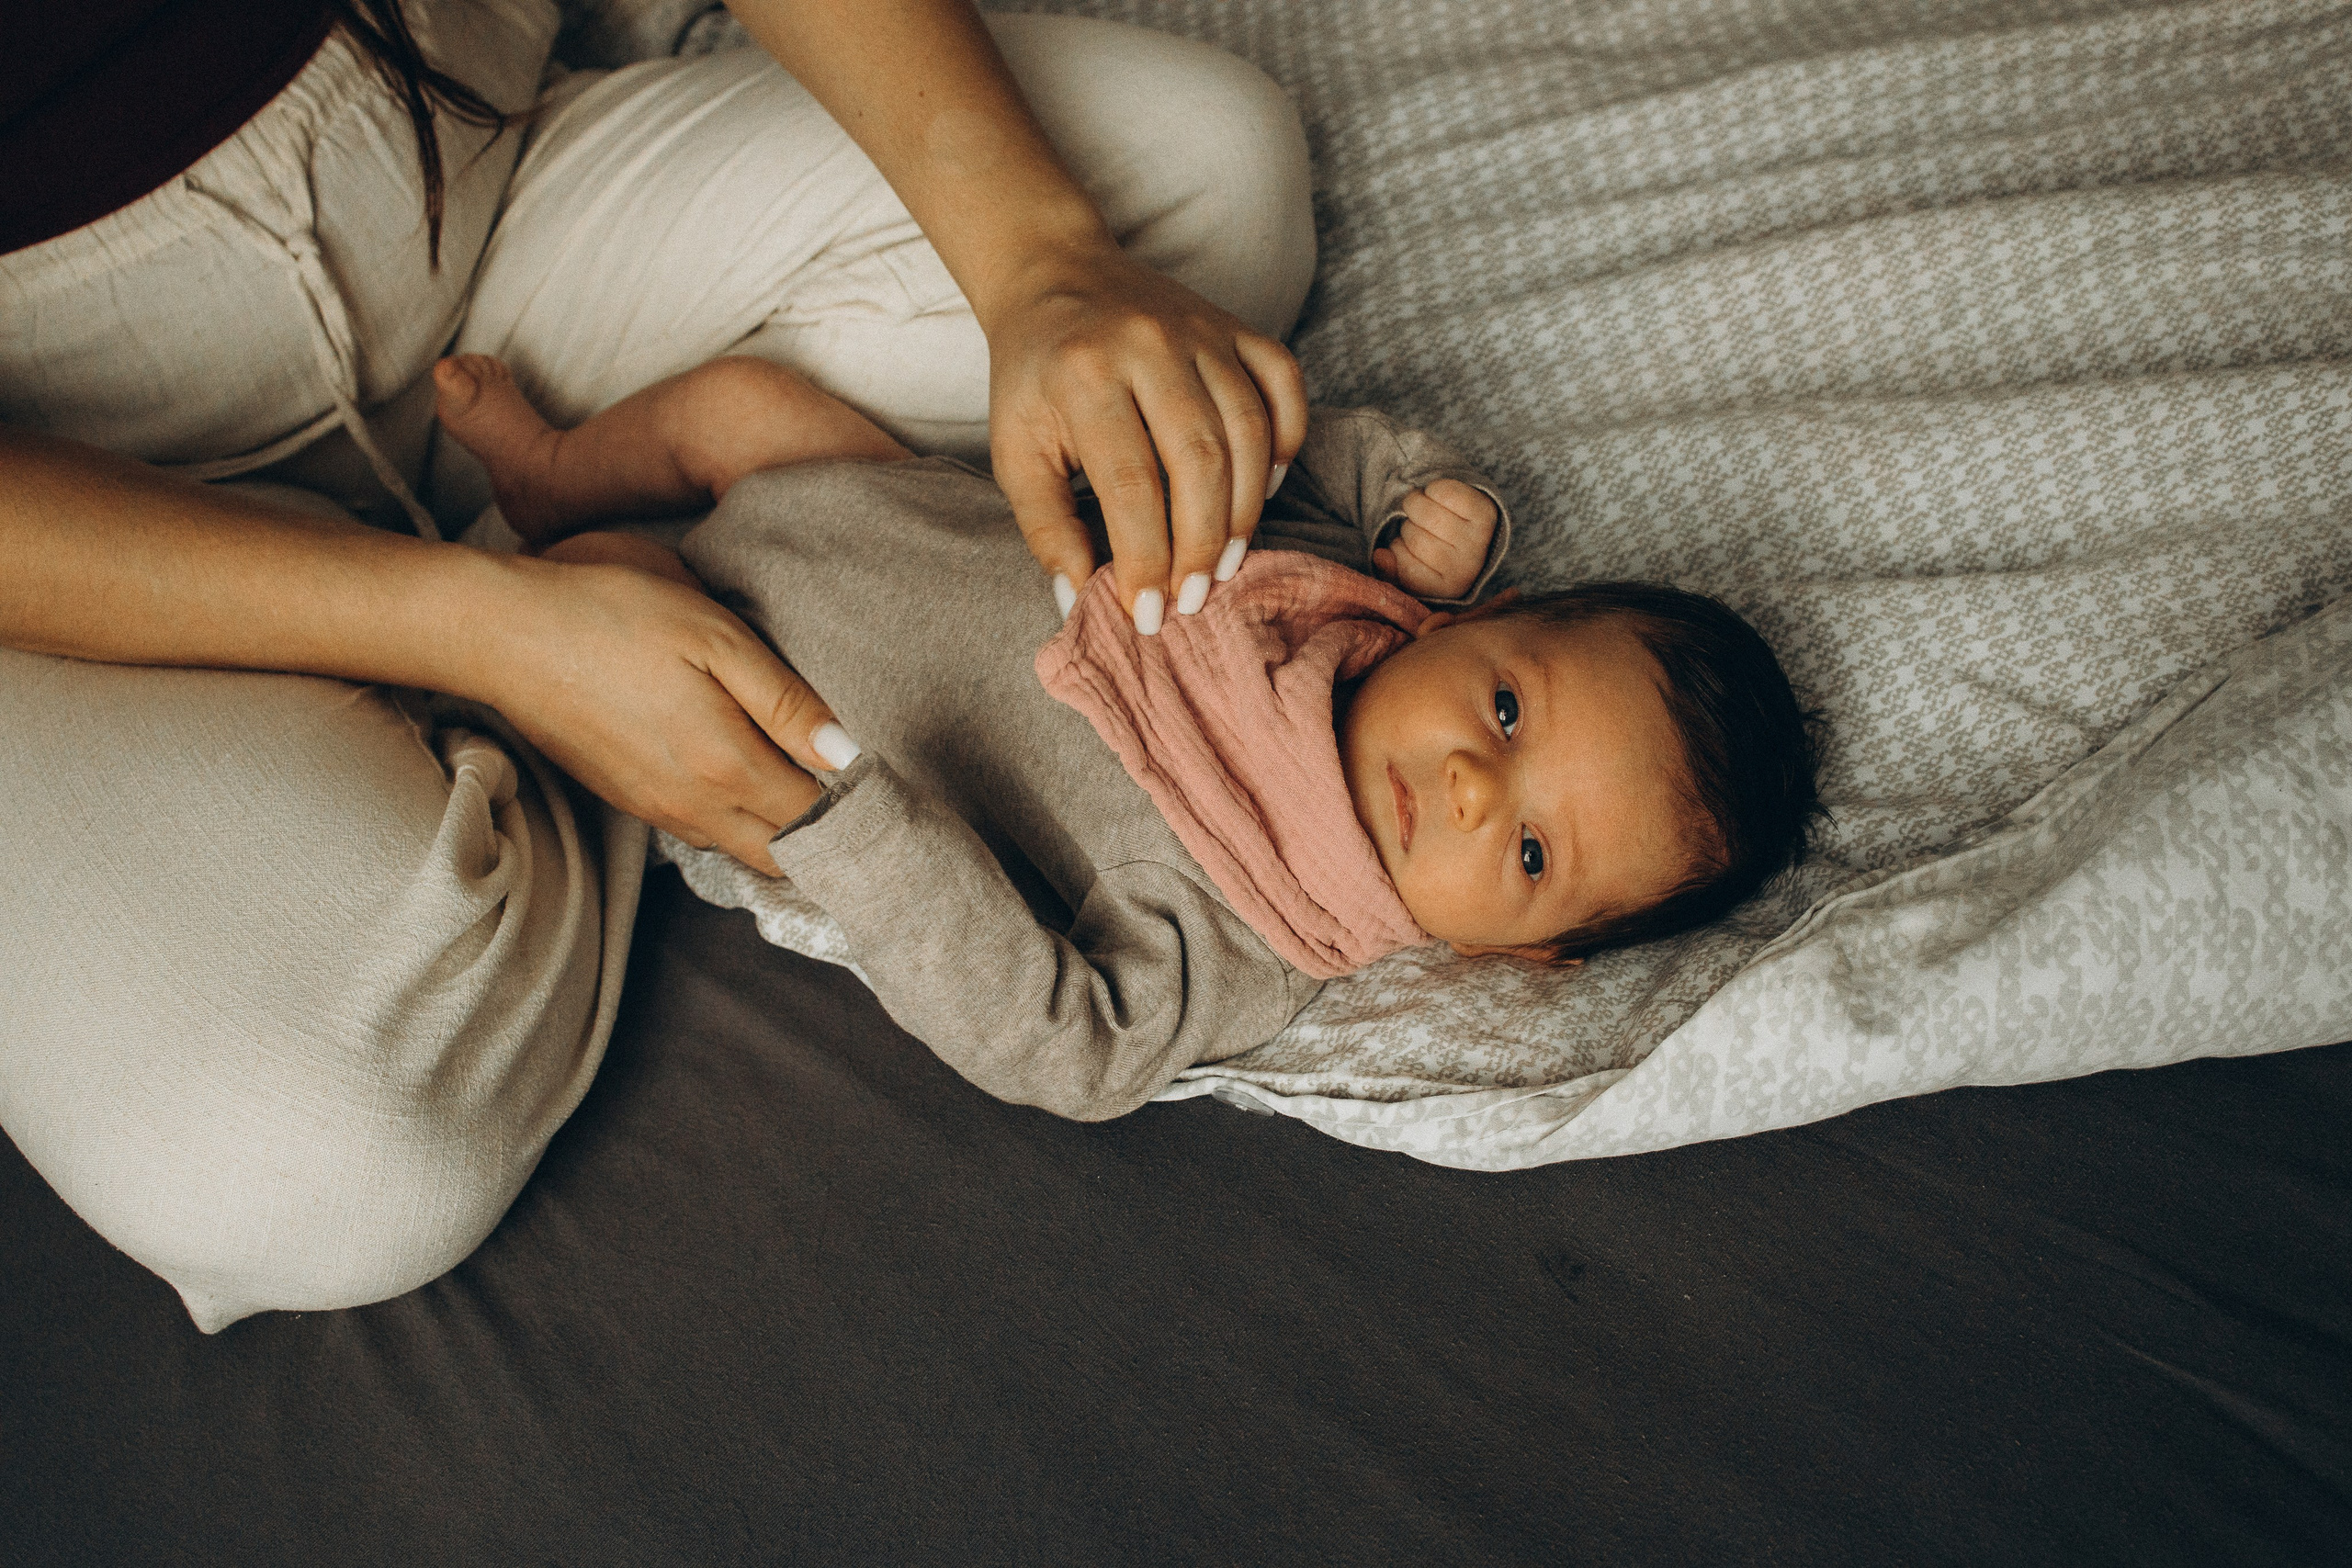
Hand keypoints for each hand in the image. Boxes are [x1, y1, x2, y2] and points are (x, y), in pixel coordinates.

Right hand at [480, 551, 852, 874]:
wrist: (504, 633)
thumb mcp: (714, 636)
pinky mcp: (631, 801)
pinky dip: (740, 824)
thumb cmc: (613, 615)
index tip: (891, 784)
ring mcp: (658, 810)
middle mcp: (696, 807)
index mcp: (726, 766)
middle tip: (863, 799)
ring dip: (784, 833)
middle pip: (785, 853)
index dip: (859, 807)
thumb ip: (784, 700)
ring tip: (815, 790)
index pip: (817, 817)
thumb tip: (848, 752)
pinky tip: (752, 782)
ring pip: (745, 850)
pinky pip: (705, 834)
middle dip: (829, 837)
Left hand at [985, 244, 1307, 626]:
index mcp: (1085, 375)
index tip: (1146, 614)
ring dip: (1245, 509)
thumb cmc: (1033, 378)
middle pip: (1199, 460)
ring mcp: (1201, 330)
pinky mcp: (1236, 325)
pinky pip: (1283, 383)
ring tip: (1227, 562)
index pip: (1129, 485)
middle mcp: (1149, 344)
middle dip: (1201, 545)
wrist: (1055, 275)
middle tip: (1194, 598)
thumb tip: (1079, 602)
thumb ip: (1046, 528)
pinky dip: (1285, 440)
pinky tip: (1262, 488)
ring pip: (1248, 429)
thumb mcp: (1015, 451)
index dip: (1145, 560)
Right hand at [1372, 480, 1497, 601]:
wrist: (1472, 529)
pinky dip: (1433, 489)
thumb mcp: (1411, 569)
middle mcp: (1467, 567)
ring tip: (1421, 507)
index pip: (1407, 568)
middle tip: (1415, 522)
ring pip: (1429, 515)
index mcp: (1448, 587)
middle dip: (1407, 524)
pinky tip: (1435, 496)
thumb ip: (1390, 569)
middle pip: (1417, 539)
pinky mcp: (1485, 512)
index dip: (1398, 550)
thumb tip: (1380, 555)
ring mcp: (1478, 539)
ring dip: (1416, 503)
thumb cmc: (1435, 550)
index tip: (1405, 545)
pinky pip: (1447, 494)